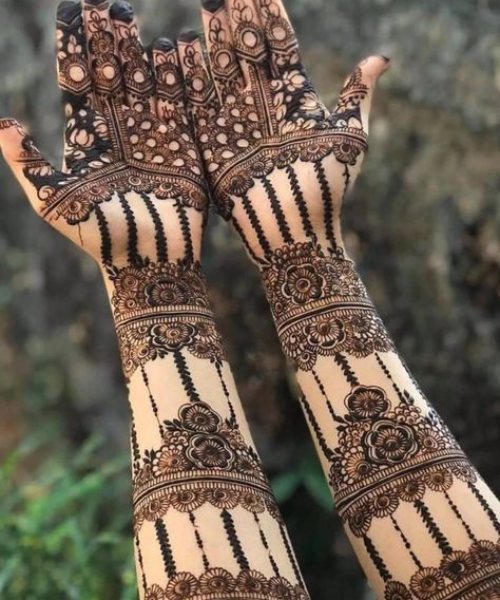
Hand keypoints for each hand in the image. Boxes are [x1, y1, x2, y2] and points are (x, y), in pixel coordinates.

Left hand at [0, 0, 205, 269]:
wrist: (149, 260)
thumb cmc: (99, 236)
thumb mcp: (54, 203)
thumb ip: (29, 164)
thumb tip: (0, 125)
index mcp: (86, 138)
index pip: (77, 82)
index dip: (73, 47)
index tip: (69, 11)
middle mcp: (117, 131)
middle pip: (110, 74)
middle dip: (105, 38)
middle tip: (103, 1)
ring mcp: (151, 135)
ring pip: (143, 82)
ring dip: (138, 49)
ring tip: (132, 15)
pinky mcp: (181, 146)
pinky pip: (178, 104)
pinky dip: (177, 76)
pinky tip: (174, 46)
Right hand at [175, 0, 388, 261]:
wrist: (296, 227)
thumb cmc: (328, 186)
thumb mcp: (350, 138)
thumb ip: (357, 94)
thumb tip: (382, 57)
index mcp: (295, 96)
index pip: (280, 44)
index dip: (269, 15)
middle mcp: (265, 103)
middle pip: (248, 50)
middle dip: (238, 17)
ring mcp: (238, 119)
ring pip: (223, 70)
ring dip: (214, 38)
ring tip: (208, 6)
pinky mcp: (215, 140)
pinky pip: (200, 103)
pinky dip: (190, 78)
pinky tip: (178, 50)